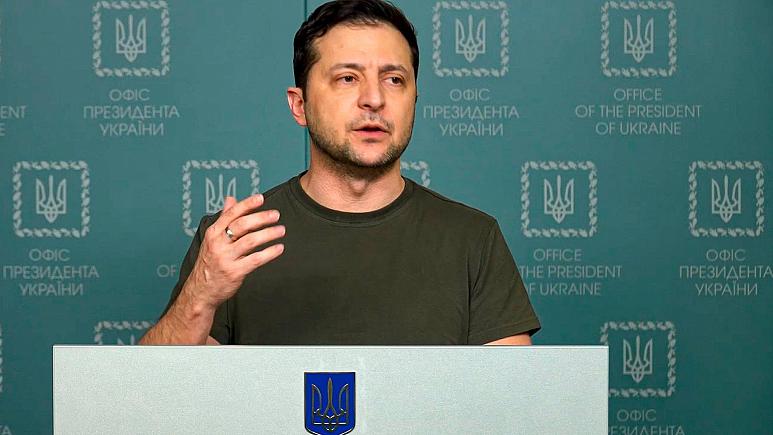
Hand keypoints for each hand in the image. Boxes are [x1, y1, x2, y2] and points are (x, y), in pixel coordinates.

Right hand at [183, 194, 284, 309]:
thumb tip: (231, 199)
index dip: (247, 204)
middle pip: (242, 225)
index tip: (260, 198)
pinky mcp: (235, 272)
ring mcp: (226, 258)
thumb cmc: (209, 263)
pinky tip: (278, 248)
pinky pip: (256, 259)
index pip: (231, 214)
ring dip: (269, 234)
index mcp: (213, 233)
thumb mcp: (212, 239)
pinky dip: (269, 253)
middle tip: (275, 215)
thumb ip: (223, 219)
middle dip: (261, 218)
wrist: (201, 291)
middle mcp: (218, 244)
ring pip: (251, 241)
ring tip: (281, 230)